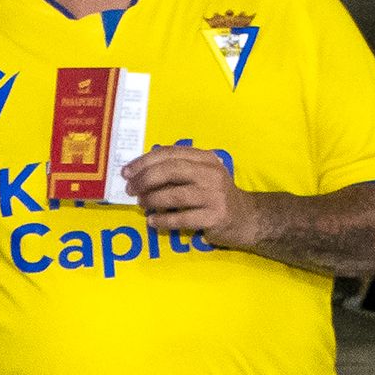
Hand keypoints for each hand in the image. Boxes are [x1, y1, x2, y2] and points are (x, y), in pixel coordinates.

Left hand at [124, 142, 252, 247]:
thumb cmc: (215, 196)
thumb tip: (140, 173)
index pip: (170, 153)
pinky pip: (183, 218)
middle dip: (145, 179)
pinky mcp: (215, 216)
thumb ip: (177, 170)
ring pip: (175, 194)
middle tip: (130, 189)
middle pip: (171, 170)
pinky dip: (164, 220)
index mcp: (205, 159)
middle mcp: (211, 174)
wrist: (246, 218)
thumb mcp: (202, 175)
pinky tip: (153, 221)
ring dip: (152, 199)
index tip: (127, 172)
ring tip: (141, 204)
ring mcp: (215, 195)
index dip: (145, 161)